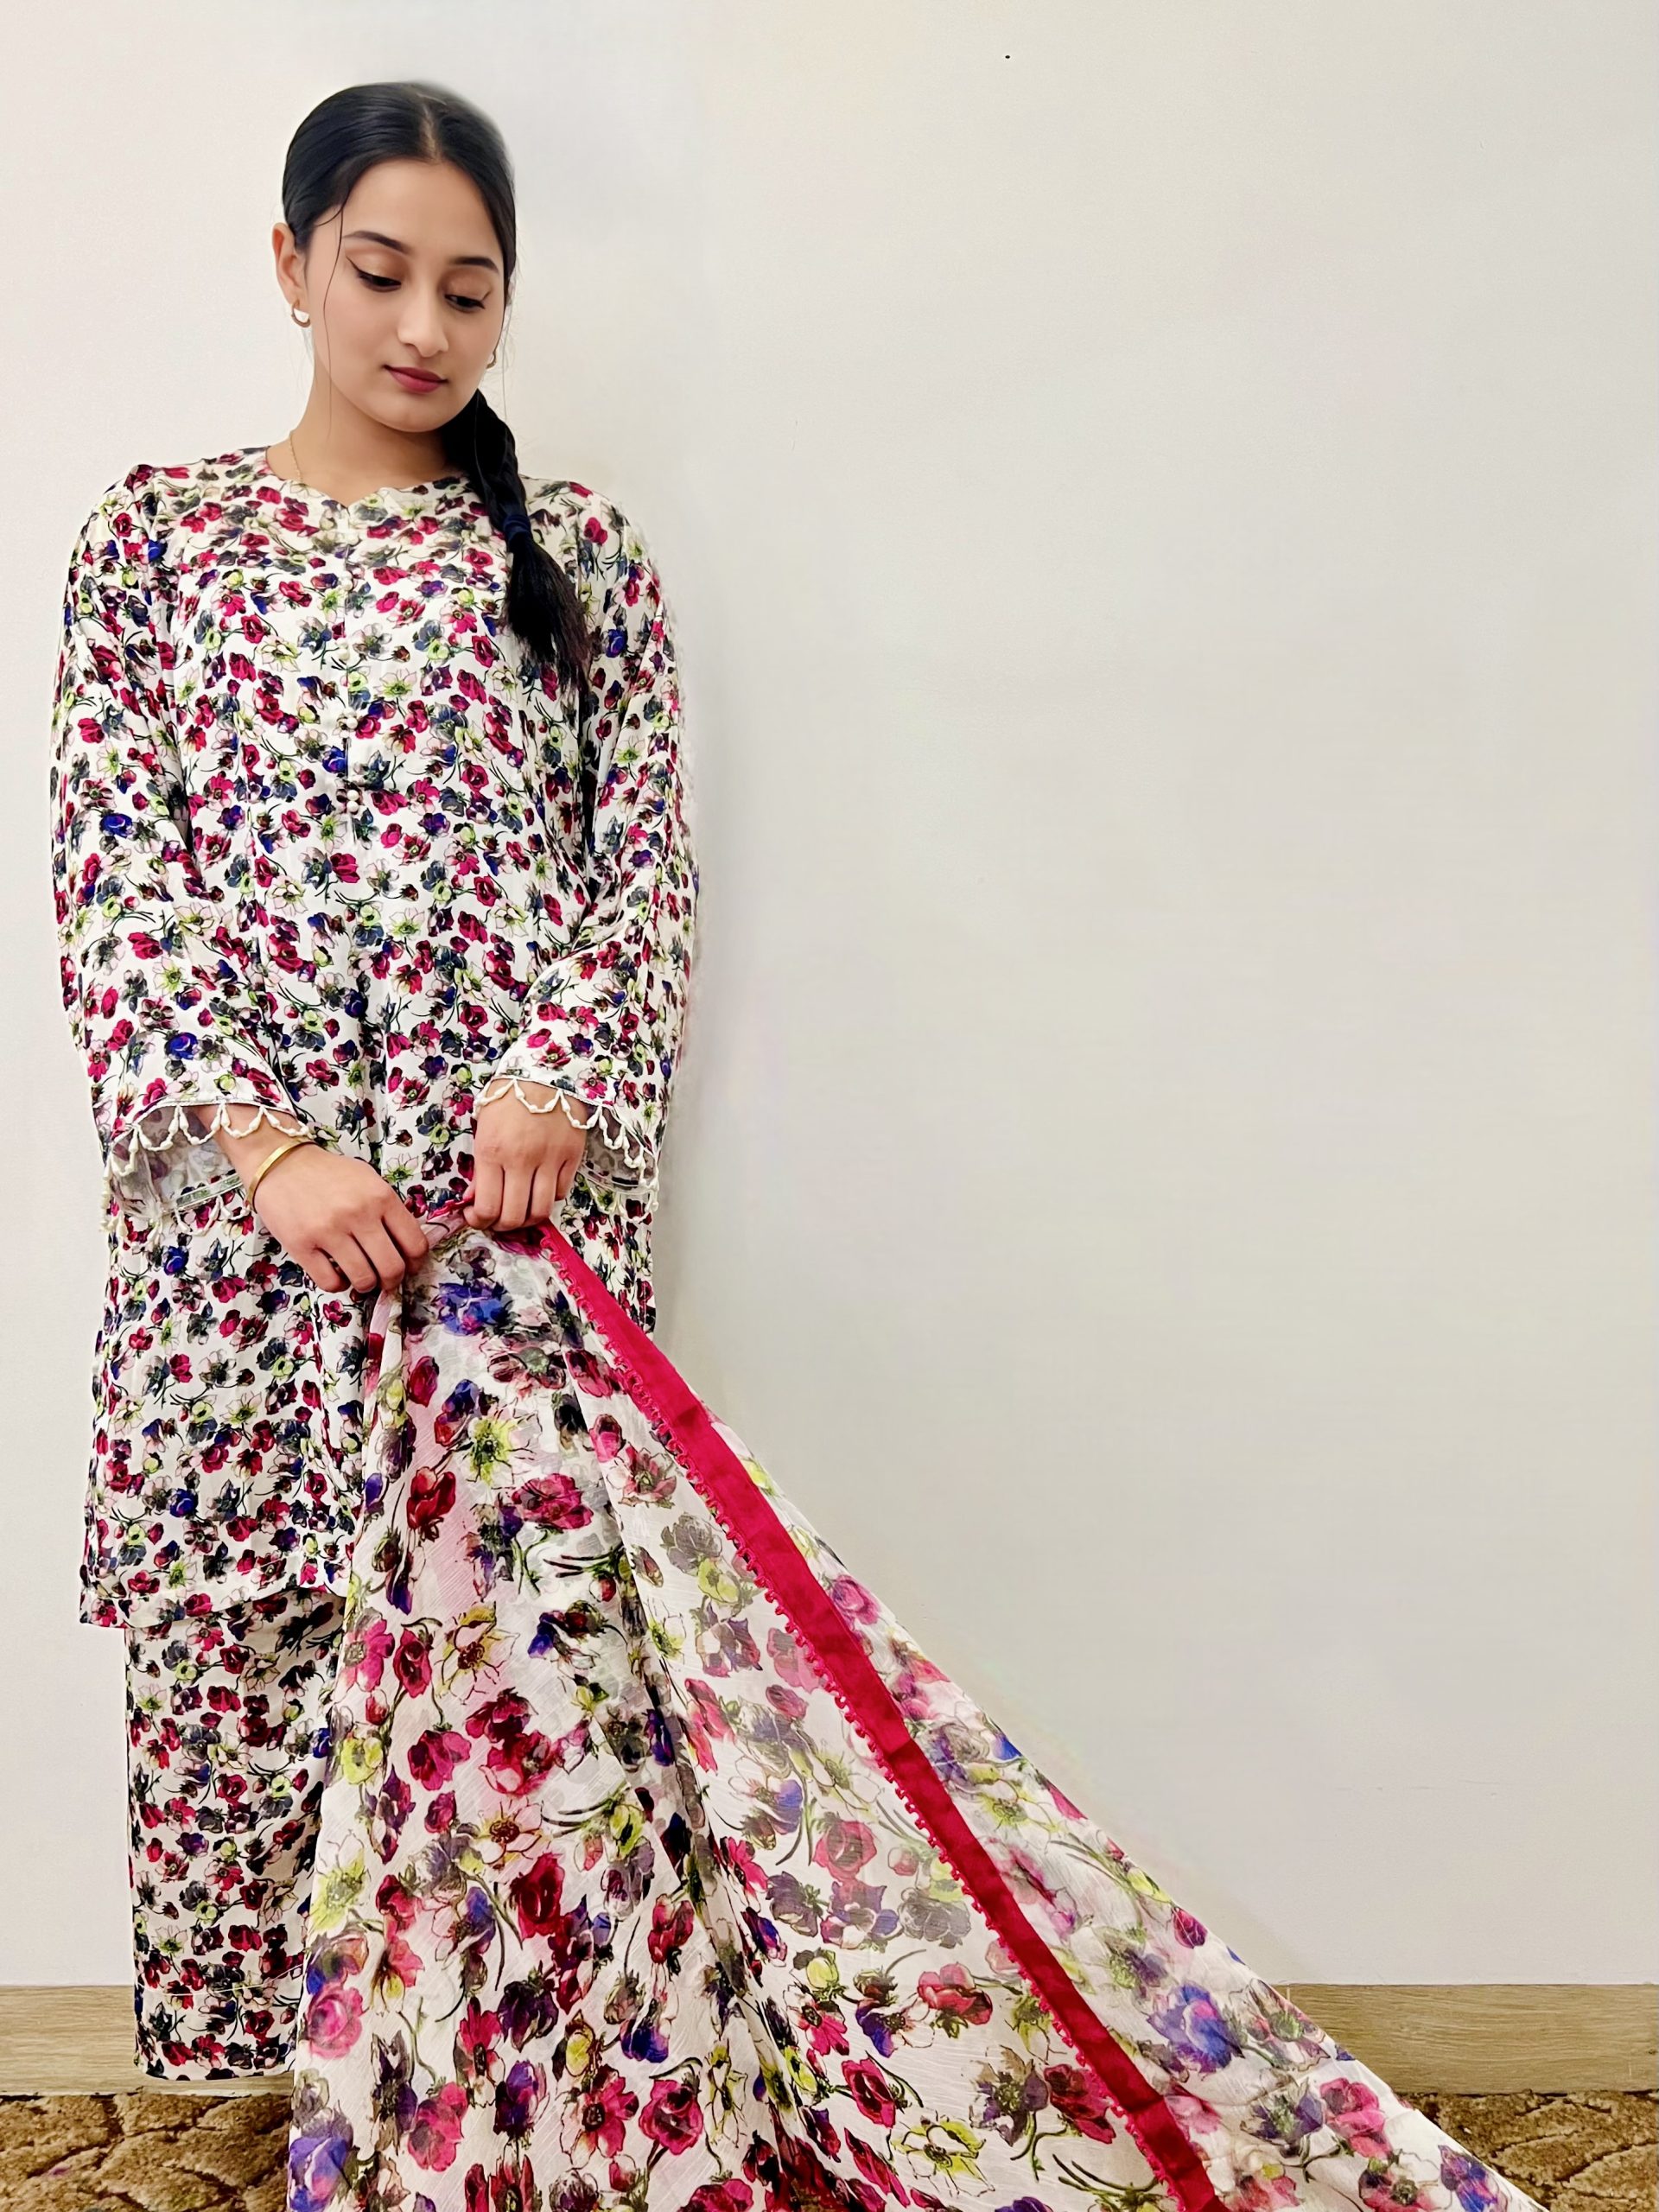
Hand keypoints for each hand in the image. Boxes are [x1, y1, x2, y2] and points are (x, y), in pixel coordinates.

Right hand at [191, 1110, 429, 1291]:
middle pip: (392, 1268)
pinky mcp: (301, 1246)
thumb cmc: (329, 1174)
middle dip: (393, 1281)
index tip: (410, 1267)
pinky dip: (339, 1285)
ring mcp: (329, 1231)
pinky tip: (337, 1274)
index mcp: (381, 1197)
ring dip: (366, 1285)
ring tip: (361, 1278)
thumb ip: (389, 1209)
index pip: (415, 1243)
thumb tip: (407, 1246)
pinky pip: (330, 1282)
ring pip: (363, 1279)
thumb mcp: (369, 1180)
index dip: (416, 1263)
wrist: (281, 1164)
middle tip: (386, 1280)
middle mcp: (359, 1215)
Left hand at [464, 1079, 588, 1229]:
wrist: (545, 1070)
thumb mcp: (483, 1128)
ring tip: (520, 1210)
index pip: (486, 1208)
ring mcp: (550, 1160)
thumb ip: (480, 1167)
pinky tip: (540, 1187)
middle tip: (497, 1219)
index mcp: (492, 1151)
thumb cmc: (507, 1096)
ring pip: (541, 1211)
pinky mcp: (572, 1157)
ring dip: (528, 1218)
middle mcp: (521, 1160)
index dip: (479, 1221)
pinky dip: (549, 1197)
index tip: (476, 1216)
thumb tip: (477, 1199)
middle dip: (501, 1225)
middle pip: (514, 1217)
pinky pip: (561, 1193)